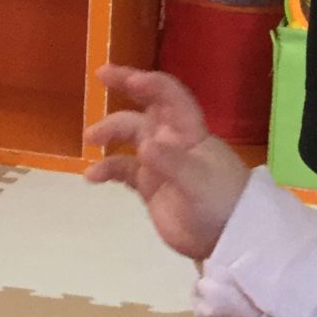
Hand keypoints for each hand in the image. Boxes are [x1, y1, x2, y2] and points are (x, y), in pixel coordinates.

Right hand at [85, 65, 250, 260]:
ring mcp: (159, 162)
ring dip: (110, 132)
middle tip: (99, 76)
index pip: (170, 97)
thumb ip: (172, 164)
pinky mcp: (148, 185)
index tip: (128, 79)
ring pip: (130, 136)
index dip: (150, 84)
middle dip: (125, 87)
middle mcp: (172, 140)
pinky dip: (106, 169)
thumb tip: (144, 147)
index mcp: (189, 132)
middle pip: (146, 107)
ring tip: (90, 140)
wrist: (226, 240)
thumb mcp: (198, 182)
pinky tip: (92, 177)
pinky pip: (123, 169)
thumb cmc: (220, 204)